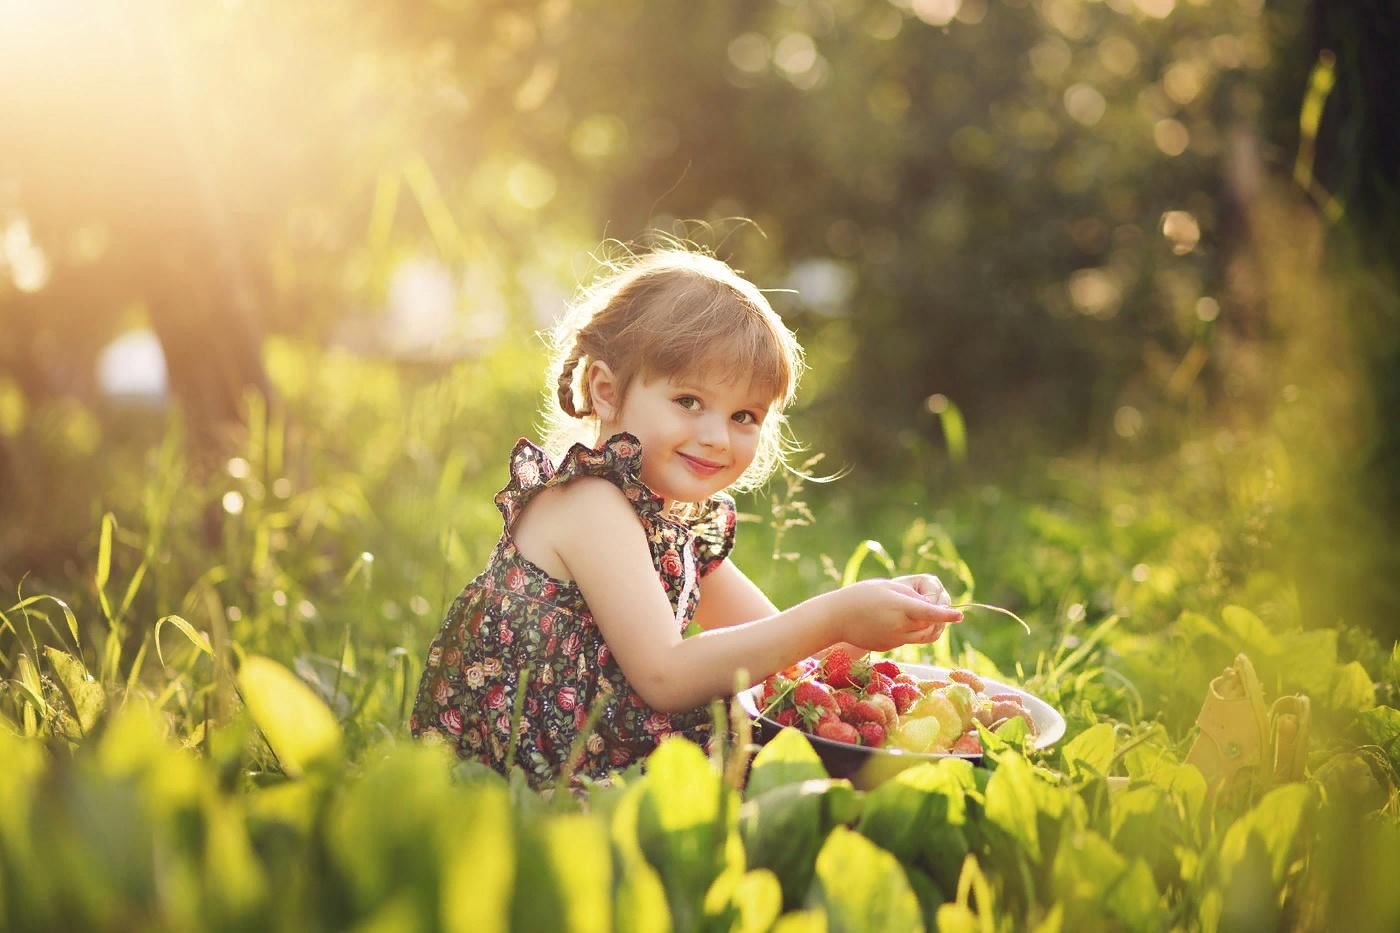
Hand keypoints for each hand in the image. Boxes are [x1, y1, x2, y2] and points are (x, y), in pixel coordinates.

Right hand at [825, 577, 962, 653]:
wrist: (834, 618)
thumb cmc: (859, 596)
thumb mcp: (887, 587)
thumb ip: (910, 596)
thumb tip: (929, 607)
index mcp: (899, 607)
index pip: (929, 612)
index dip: (946, 614)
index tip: (960, 615)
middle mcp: (899, 626)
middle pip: (930, 625)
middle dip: (938, 617)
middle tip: (939, 605)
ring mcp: (894, 639)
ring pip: (922, 636)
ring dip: (929, 626)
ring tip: (924, 613)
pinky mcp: (889, 646)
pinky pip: (909, 640)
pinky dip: (912, 631)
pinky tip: (900, 620)